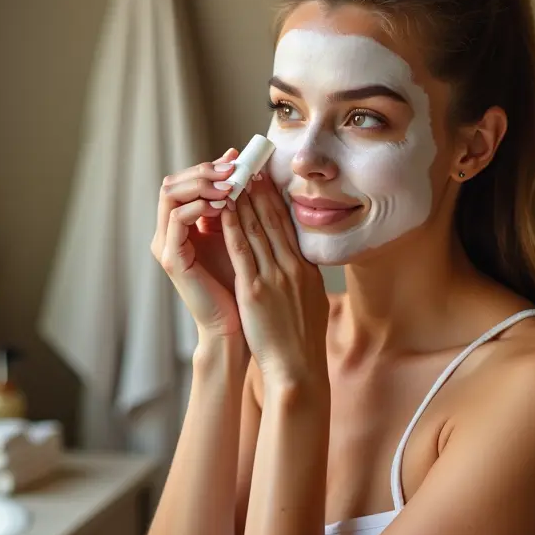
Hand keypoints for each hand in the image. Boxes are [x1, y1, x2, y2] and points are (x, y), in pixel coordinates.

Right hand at [152, 148, 243, 338]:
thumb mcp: (237, 234)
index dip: (210, 166)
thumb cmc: (240, 281)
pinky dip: (199, 206)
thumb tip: (246, 166)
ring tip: (230, 183)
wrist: (236, 324)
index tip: (236, 158)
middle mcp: (168, 232)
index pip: (186, 181)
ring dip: (201, 183)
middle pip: (173, 182)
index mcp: (182, 224)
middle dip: (204, 170)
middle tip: (233, 166)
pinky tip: (223, 204)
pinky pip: (177, 219)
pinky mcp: (171, 259)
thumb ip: (235, 204)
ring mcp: (165, 244)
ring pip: (170, 194)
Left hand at [222, 176, 329, 383]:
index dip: (276, 199)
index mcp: (305, 269)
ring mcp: (274, 277)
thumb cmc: (301, 340)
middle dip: (259, 191)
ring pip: (256, 229)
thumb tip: (300, 262)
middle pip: (273, 220)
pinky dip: (233, 226)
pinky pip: (241, 251)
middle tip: (248, 167)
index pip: (288, 226)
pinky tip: (224, 209)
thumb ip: (303, 278)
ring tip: (234, 178)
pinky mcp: (254, 290)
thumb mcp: (310, 301)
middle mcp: (292, 267)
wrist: (298, 367)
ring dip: (244, 200)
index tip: (265, 179)